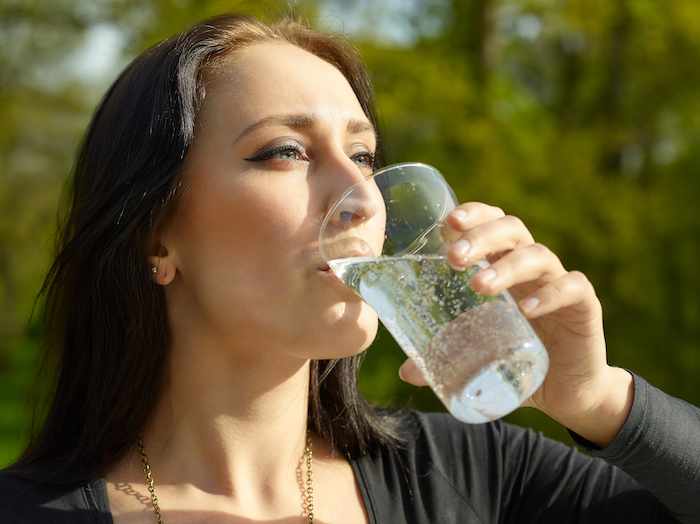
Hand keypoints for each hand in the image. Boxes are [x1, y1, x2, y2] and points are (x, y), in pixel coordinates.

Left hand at [399, 202, 632, 445]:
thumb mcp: (477, 355)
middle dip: (481, 236)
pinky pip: (572, 288)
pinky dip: (550, 294)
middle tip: (453, 257)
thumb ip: (444, 357)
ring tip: (479, 285)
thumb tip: (407, 372)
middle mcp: (530, 268)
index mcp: (503, 265)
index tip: (446, 223)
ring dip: (507, 266)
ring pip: (537, 256)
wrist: (566, 391)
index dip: (471, 215)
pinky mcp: (584, 307)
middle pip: (511, 230)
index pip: (489, 223)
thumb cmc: (515, 360)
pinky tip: (526, 309)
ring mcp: (558, 283)